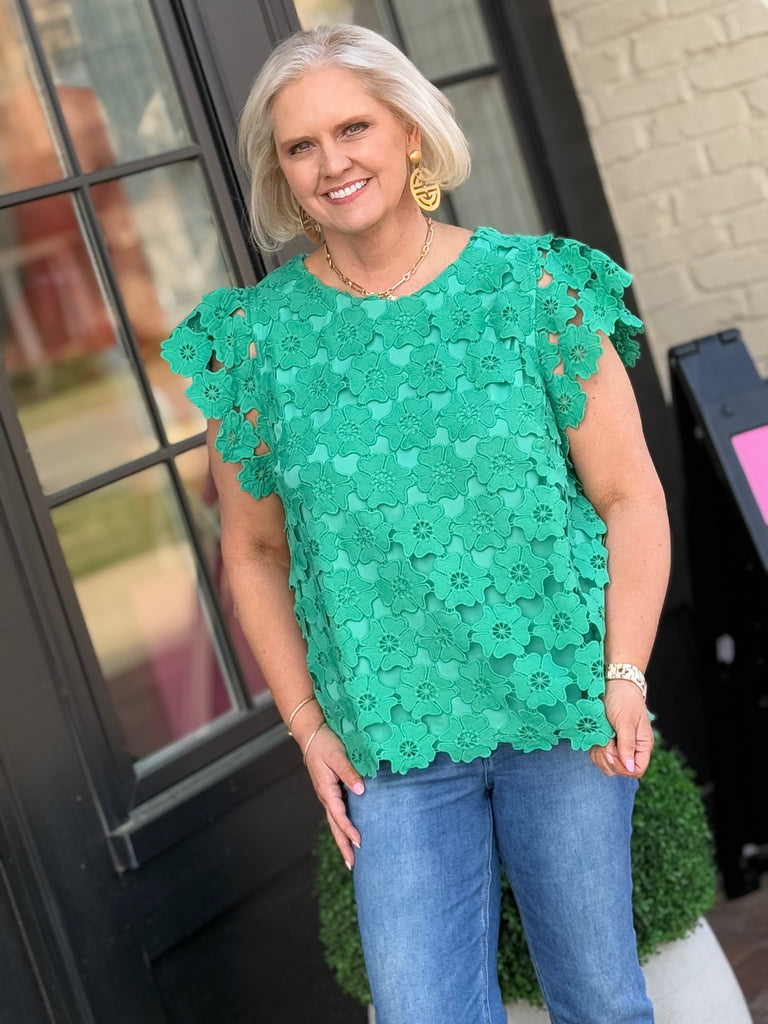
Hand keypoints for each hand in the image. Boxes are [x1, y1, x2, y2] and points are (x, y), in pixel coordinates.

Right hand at [304, 724, 364, 869]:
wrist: (311, 733)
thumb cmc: (325, 743)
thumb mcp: (337, 756)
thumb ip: (349, 772)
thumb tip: (360, 790)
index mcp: (326, 790)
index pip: (339, 816)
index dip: (349, 830)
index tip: (360, 843)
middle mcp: (326, 796)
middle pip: (335, 826)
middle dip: (343, 846)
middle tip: (353, 865)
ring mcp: (327, 794)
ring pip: (335, 821)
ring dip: (343, 838)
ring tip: (352, 857)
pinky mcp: (330, 789)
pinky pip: (338, 812)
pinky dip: (343, 825)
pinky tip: (350, 830)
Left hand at [590, 678, 653, 778]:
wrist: (614, 683)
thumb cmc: (624, 699)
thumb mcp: (625, 721)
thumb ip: (627, 745)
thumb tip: (631, 768)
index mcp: (642, 745)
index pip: (636, 770)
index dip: (622, 767)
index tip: (610, 752)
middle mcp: (631, 749)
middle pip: (620, 770)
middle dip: (608, 759)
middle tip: (605, 740)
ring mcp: (618, 747)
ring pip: (607, 765)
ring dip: (600, 755)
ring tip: (601, 737)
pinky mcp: (607, 742)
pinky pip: (599, 756)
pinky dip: (594, 750)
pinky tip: (596, 737)